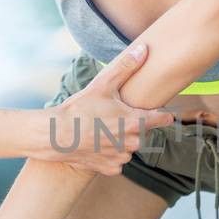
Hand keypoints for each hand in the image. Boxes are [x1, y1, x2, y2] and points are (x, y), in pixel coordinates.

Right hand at [42, 40, 174, 176]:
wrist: (55, 136)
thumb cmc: (79, 109)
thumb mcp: (103, 84)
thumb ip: (126, 66)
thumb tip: (144, 49)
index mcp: (136, 122)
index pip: (164, 119)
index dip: (162, 113)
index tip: (158, 111)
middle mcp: (133, 142)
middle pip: (143, 132)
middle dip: (132, 126)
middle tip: (113, 117)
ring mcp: (122, 157)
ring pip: (129, 147)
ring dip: (121, 141)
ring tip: (101, 130)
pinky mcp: (111, 168)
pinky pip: (117, 160)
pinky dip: (109, 154)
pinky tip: (96, 144)